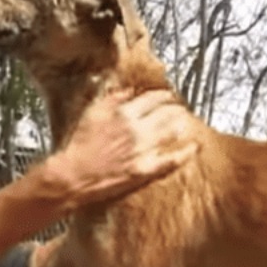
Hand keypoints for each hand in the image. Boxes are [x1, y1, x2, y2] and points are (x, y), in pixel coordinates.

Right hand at [49, 88, 197, 208]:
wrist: (73, 175)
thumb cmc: (78, 145)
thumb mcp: (92, 113)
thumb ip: (113, 99)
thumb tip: (129, 91)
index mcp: (124, 113)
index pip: (154, 98)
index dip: (164, 96)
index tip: (168, 96)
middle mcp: (137, 129)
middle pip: (167, 113)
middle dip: (176, 109)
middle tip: (179, 109)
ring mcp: (143, 150)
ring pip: (172, 132)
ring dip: (181, 125)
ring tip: (185, 123)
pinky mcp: (145, 170)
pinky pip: (171, 160)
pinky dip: (185, 153)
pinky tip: (193, 148)